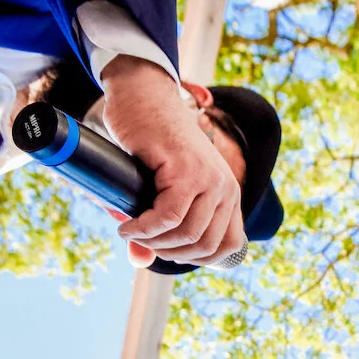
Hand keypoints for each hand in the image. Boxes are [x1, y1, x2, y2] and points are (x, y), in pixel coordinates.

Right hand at [100, 56, 243, 267]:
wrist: (144, 97)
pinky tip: (127, 227)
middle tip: (142, 242)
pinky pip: (168, 217)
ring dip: (155, 242)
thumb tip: (141, 262)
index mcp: (228, 194)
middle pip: (206, 246)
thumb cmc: (149, 143)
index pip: (230, 246)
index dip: (198, 259)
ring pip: (188, 234)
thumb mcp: (158, 190)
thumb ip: (157, 227)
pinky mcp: (187, 170)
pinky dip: (144, 229)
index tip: (167, 251)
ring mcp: (210, 179)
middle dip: (170, 254)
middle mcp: (226, 188)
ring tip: (131, 231)